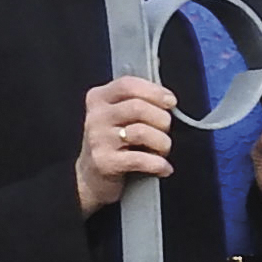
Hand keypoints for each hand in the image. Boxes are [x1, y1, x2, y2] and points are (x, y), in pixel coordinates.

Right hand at [73, 76, 174, 213]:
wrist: (91, 176)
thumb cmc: (113, 141)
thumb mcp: (118, 115)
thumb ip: (137, 101)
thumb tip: (168, 99)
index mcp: (99, 98)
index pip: (128, 85)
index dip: (154, 92)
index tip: (170, 101)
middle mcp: (96, 116)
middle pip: (139, 107)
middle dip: (162, 120)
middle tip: (165, 131)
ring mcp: (98, 139)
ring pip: (142, 132)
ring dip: (162, 143)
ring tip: (162, 150)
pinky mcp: (104, 162)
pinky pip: (141, 159)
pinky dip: (159, 164)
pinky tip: (164, 168)